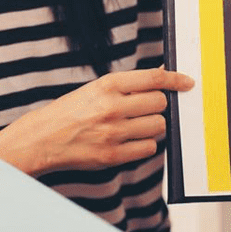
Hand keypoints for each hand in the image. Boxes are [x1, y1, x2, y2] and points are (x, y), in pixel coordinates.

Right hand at [0, 68, 194, 173]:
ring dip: (153, 126)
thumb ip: (129, 84)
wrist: (43, 138)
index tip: (187, 82)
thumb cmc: (72, 110)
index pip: (154, 79)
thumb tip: (162, 76)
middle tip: (144, 108)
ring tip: (135, 125)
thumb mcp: (97, 88)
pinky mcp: (113, 155)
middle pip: (160, 103)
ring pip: (158, 126)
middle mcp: (112, 107)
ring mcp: (113, 132)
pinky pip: (148, 148)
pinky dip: (145, 144)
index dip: (175, 79)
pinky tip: (131, 140)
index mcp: (108, 85)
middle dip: (157, 105)